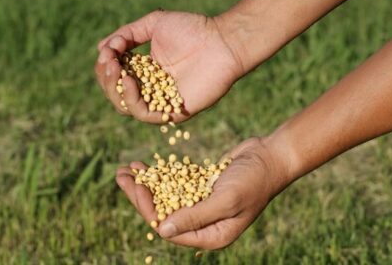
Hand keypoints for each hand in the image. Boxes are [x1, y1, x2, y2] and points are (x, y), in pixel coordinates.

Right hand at [95, 10, 243, 122]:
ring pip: (125, 106)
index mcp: (146, 70)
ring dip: (114, 88)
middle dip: (107, 78)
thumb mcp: (154, 24)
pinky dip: (132, 100)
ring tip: (116, 69)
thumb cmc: (192, 30)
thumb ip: (127, 34)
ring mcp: (161, 101)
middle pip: (117, 93)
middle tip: (108, 62)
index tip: (106, 52)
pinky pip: (145, 114)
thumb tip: (102, 48)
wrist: (221, 41)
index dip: (106, 66)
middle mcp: (151, 88)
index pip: (116, 76)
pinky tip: (130, 81)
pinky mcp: (172, 111)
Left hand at [115, 137, 290, 248]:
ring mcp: (202, 203)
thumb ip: (195, 216)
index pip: (171, 228)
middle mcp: (204, 222)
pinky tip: (144, 165)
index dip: (149, 210)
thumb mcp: (226, 200)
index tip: (136, 188)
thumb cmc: (255, 181)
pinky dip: (160, 175)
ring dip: (146, 183)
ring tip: (126, 170)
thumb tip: (161, 231)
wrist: (271, 156)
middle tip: (120, 176)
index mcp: (211, 234)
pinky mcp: (201, 186)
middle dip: (140, 195)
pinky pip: (175, 183)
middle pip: (163, 212)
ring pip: (166, 197)